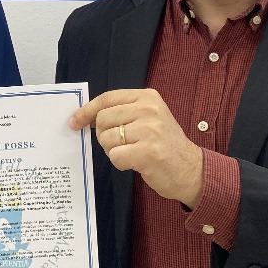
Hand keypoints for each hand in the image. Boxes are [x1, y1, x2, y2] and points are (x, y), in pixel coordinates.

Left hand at [72, 88, 203, 206]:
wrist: (192, 170)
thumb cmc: (165, 145)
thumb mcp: (149, 118)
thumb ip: (123, 113)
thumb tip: (87, 117)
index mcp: (148, 97)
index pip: (107, 98)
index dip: (87, 110)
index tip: (75, 121)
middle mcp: (149, 110)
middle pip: (103, 119)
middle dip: (104, 136)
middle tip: (120, 145)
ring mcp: (149, 131)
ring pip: (106, 139)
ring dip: (112, 151)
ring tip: (131, 153)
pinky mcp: (147, 152)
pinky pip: (115, 156)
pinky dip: (120, 163)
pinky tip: (135, 163)